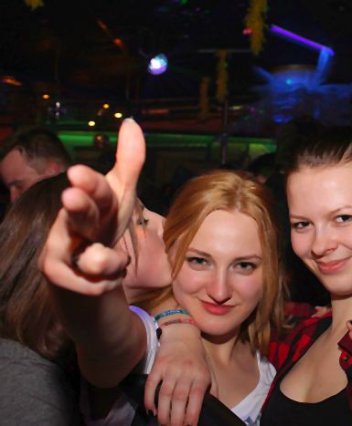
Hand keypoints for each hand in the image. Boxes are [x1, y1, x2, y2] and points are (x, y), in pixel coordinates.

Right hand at [39, 119, 144, 295]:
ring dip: (109, 261)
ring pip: (93, 257)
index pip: (97, 190)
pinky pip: (94, 283)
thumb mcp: (121, 198)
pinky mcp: (56, 274)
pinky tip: (99, 278)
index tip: (77, 173)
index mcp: (96, 201)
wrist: (87, 276)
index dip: (89, 183)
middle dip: (78, 206)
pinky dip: (105, 282)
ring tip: (109, 262)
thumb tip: (131, 121)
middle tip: (70, 196)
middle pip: (79, 214)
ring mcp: (59, 247)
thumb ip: (129, 163)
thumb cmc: (103, 228)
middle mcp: (73, 220)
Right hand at [145, 324, 213, 425]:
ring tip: (162, 423)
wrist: (182, 334)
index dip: (192, 414)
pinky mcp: (158, 365)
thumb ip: (212, 389)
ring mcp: (171, 368)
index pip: (196, 397)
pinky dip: (149, 398)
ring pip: (165, 394)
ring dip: (163, 412)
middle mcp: (186, 371)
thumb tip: (215, 407)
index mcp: (200, 374)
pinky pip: (151, 384)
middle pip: (179, 398)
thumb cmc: (197, 357)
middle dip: (175, 418)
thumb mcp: (209, 370)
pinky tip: (150, 409)